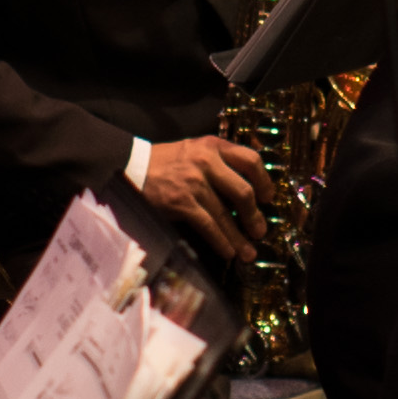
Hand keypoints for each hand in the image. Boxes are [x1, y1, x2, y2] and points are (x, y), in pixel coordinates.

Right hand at [140, 135, 266, 261]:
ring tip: (248, 251)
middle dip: (255, 216)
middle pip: (243, 191)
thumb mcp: (193, 149)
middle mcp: (207, 161)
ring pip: (226, 214)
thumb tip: (244, 188)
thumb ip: (217, 160)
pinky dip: (222, 242)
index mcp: (213, 146)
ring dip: (239, 237)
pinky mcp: (182, 202)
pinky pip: (209, 226)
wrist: (130, 166)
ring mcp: (194, 183)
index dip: (264, 182)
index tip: (267, 198)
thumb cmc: (163, 162)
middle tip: (259, 230)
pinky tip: (228, 252)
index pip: (251, 160)